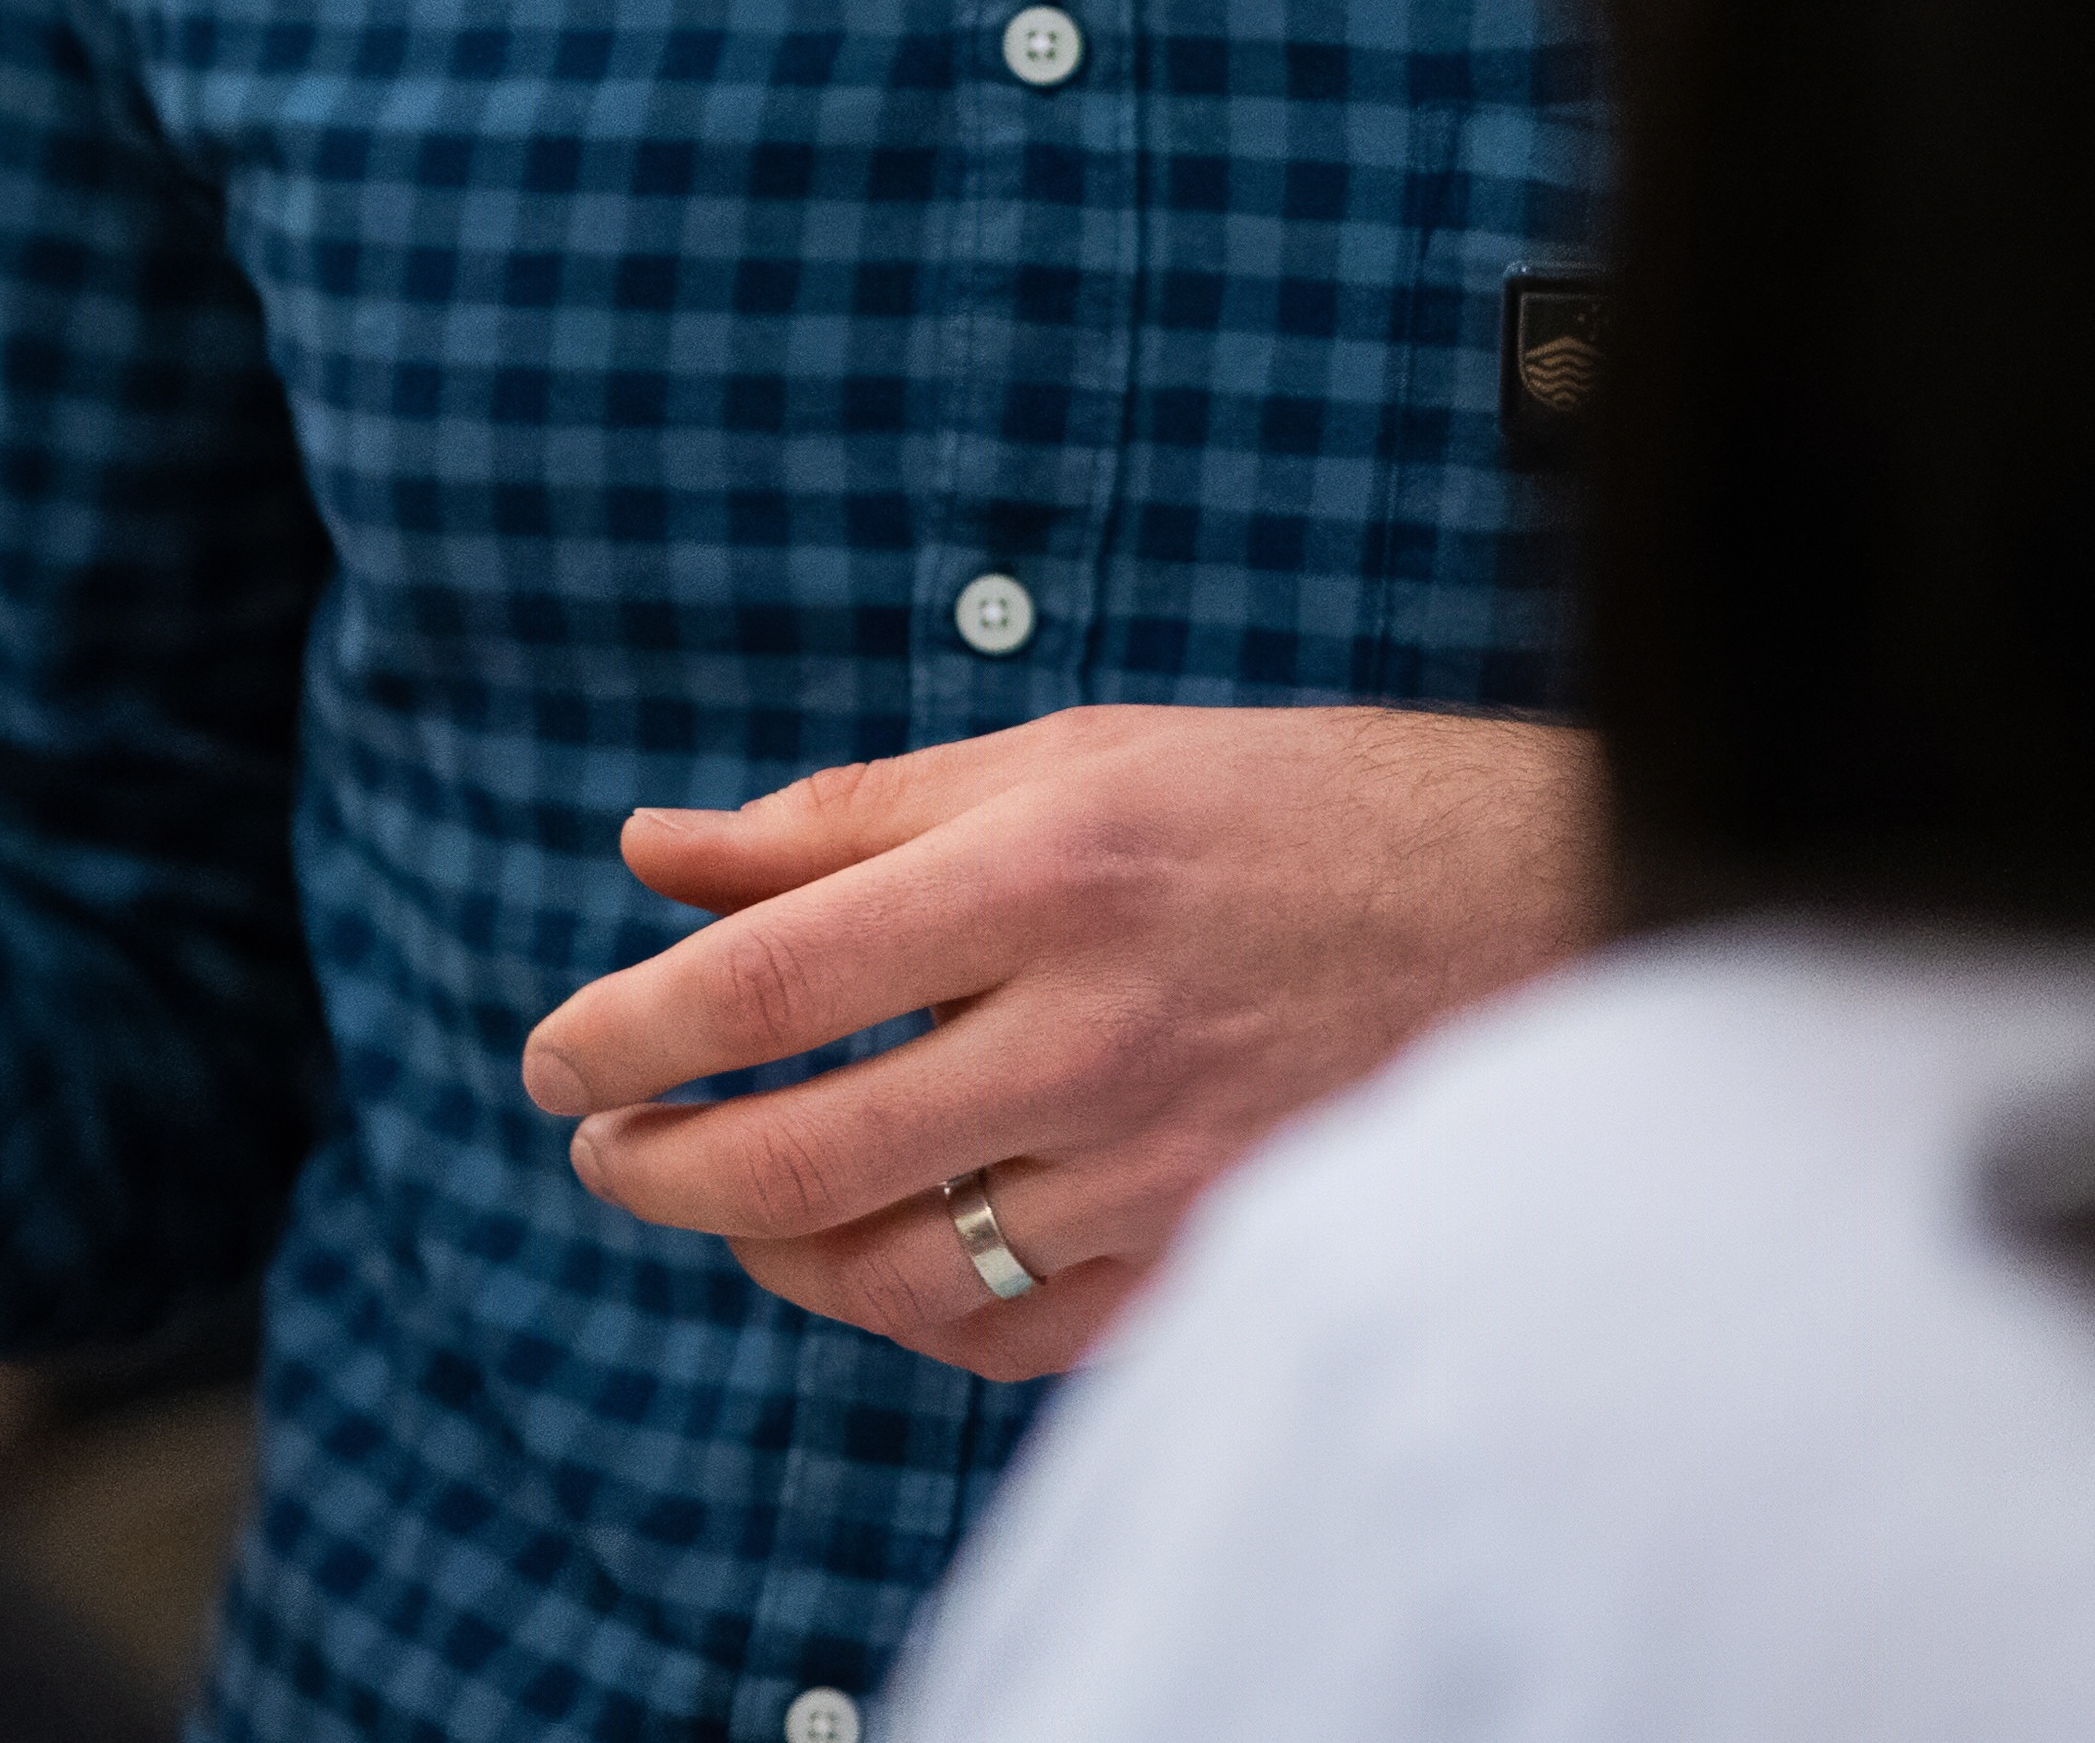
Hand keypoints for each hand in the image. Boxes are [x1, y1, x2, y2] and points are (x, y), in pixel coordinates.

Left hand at [516, 704, 1598, 1372]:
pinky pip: (1012, 1337)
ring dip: (767, 1253)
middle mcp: (1096, 1035)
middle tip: (600, 1144)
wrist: (1539, 909)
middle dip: (660, 1165)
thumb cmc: (1286, 810)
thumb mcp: (1064, 757)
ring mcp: (1163, 1168)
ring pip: (898, 1272)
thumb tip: (654, 853)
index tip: (555, 1053)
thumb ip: (844, 819)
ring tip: (716, 1204)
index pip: (769, 982)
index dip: (628, 1030)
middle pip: (806, 1154)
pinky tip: (866, 1256)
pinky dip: (906, 1311)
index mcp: (1046, 877)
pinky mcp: (1216, 1260)